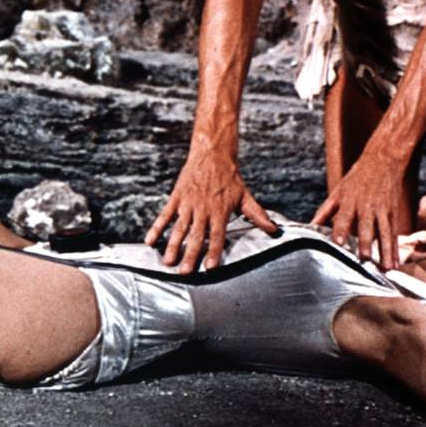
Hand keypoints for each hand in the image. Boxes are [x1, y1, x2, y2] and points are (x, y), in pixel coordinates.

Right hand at [146, 151, 277, 272]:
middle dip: (190, 254)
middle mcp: (203, 209)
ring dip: (173, 245)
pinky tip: (150, 241)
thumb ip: (258, 215)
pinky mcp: (177, 197)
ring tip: (168, 261)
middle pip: (196, 235)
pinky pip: (164, 215)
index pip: (217, 235)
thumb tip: (275, 231)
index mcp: (220, 211)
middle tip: (185, 272)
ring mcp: (188, 203)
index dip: (214, 251)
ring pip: (179, 228)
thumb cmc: (230, 178)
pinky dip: (157, 228)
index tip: (210, 267)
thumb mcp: (245, 197)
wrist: (212, 154)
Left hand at [311, 147, 410, 268]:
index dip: (341, 229)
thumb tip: (311, 226)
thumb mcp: (338, 191)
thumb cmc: (357, 178)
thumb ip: (325, 211)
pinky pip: (394, 234)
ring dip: (386, 251)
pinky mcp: (393, 213)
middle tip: (365, 258)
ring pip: (385, 232)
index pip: (344, 215)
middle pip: (367, 226)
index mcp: (351, 200)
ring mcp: (382, 210)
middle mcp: (367, 206)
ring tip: (386, 268)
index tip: (338, 242)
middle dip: (366, 242)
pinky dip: (395, 249)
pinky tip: (396, 263)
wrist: (384, 161)